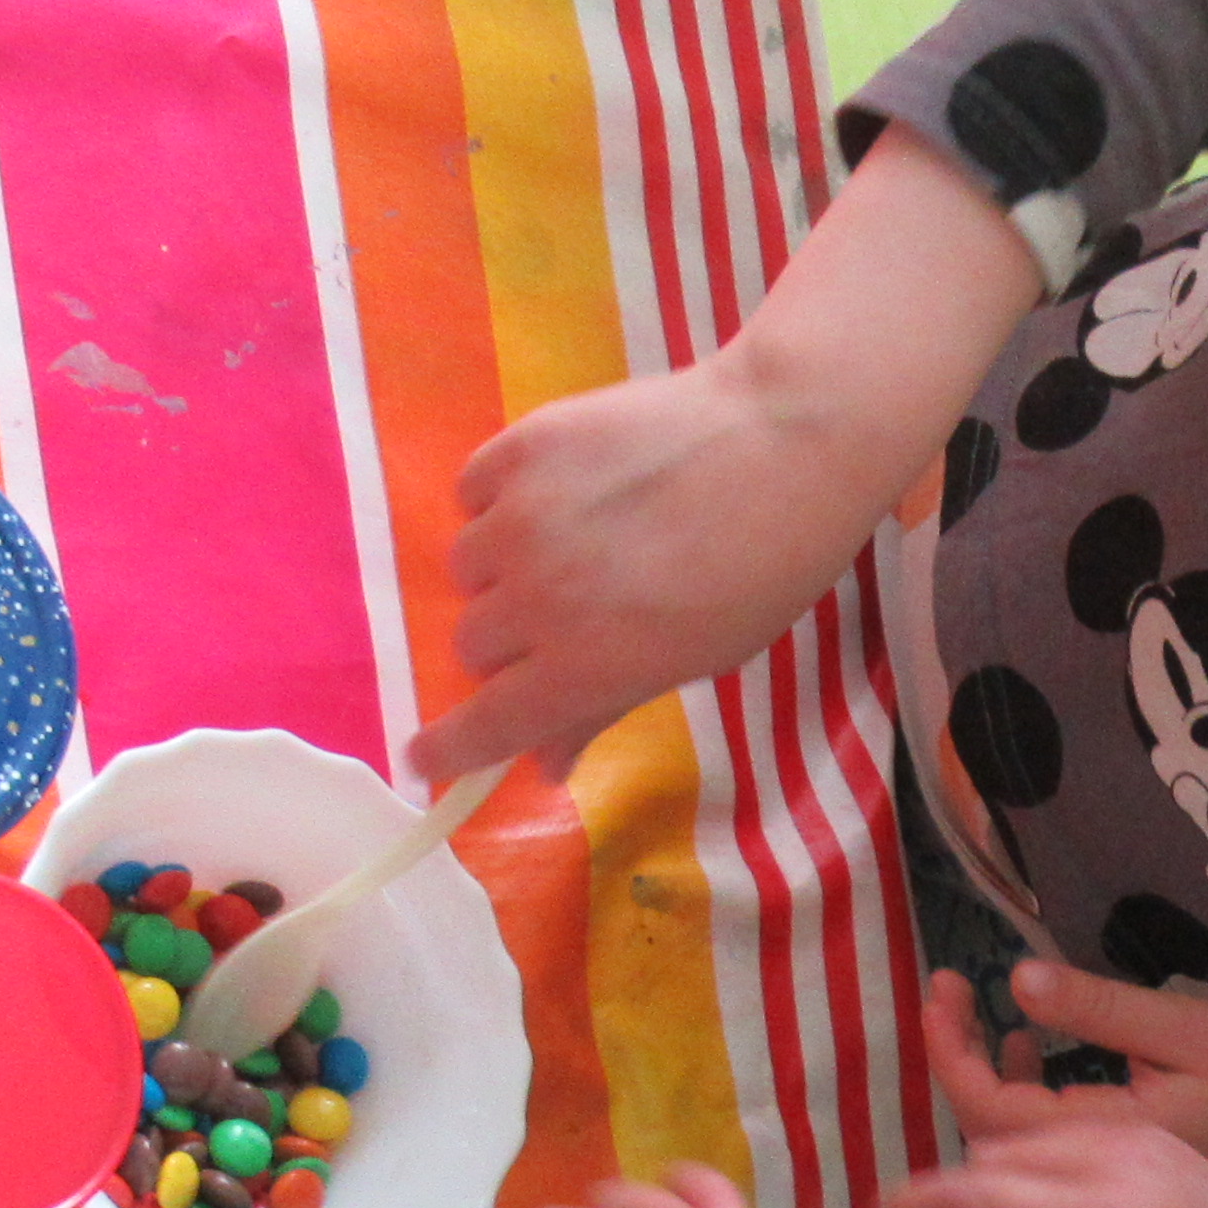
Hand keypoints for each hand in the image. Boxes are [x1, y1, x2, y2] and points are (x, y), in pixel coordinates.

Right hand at [429, 354, 883, 788]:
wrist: (784, 445)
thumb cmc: (760, 569)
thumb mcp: (692, 659)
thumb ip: (603, 706)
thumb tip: (543, 762)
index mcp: (585, 667)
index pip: (488, 724)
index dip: (451, 749)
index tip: (423, 761)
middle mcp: (539, 598)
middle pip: (474, 645)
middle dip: (508, 644)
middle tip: (569, 614)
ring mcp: (522, 518)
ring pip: (467, 568)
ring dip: (503, 569)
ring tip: (574, 541)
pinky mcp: (520, 448)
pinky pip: (473, 492)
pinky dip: (499, 501)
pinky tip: (561, 490)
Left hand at [970, 962, 1207, 1190]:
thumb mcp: (1192, 1028)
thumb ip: (1102, 1011)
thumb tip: (1016, 981)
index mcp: (1107, 1144)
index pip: (992, 1108)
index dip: (952, 1047)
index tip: (944, 982)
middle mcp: (1096, 1182)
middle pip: (985, 1137)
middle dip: (958, 1062)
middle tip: (951, 992)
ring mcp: (1108, 1189)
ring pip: (1012, 1148)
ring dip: (989, 1080)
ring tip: (987, 1018)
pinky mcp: (1123, 1180)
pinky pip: (1047, 1150)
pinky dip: (1026, 1099)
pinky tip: (1033, 1052)